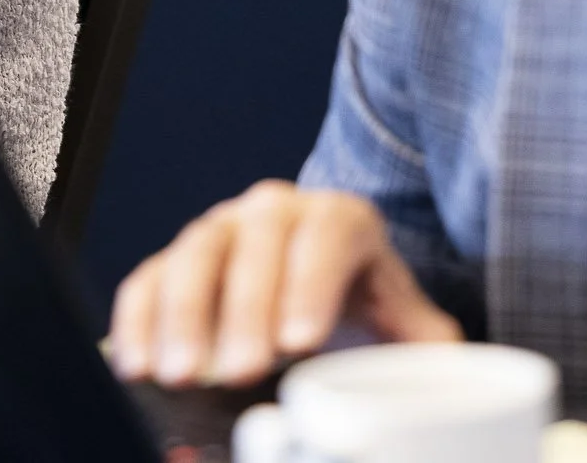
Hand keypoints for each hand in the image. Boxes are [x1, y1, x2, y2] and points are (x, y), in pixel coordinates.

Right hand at [107, 182, 461, 389]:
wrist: (317, 282)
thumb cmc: (360, 304)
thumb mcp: (398, 316)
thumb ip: (423, 340)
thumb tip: (451, 374)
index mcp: (340, 219)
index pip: (327, 236)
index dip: (311, 285)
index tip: (301, 343)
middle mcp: (275, 211)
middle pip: (257, 245)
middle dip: (245, 310)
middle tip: (241, 370)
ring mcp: (220, 229)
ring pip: (197, 255)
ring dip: (185, 316)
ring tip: (181, 374)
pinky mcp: (176, 258)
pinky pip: (150, 278)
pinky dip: (139, 319)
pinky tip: (135, 364)